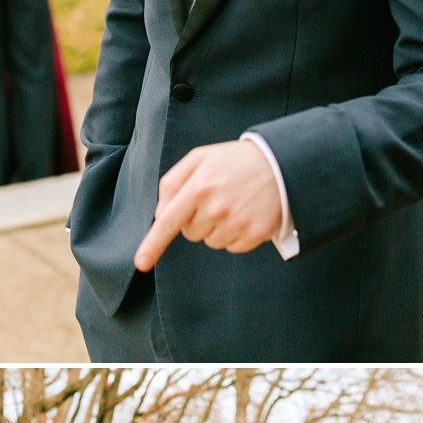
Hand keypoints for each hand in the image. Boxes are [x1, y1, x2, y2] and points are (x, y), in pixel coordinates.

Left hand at [133, 140, 283, 270]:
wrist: (282, 163)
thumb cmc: (235, 161)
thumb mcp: (201, 158)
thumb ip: (173, 182)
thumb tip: (159, 213)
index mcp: (199, 187)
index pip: (169, 221)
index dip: (153, 244)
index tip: (141, 263)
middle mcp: (216, 208)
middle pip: (190, 233)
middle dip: (198, 220)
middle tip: (218, 198)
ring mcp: (237, 223)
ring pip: (211, 242)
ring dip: (218, 228)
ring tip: (234, 203)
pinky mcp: (255, 234)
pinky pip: (232, 247)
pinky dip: (236, 235)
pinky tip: (246, 214)